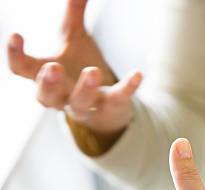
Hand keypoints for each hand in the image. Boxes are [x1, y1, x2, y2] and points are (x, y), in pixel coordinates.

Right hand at [6, 0, 141, 137]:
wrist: (107, 105)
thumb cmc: (81, 68)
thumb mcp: (75, 39)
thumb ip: (72, 14)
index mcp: (46, 75)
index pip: (22, 69)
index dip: (15, 55)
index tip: (16, 35)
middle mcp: (61, 95)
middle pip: (46, 95)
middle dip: (49, 83)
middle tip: (54, 67)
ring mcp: (86, 106)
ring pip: (79, 103)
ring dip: (85, 88)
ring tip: (93, 71)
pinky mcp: (111, 108)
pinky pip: (118, 99)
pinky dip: (128, 87)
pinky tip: (137, 74)